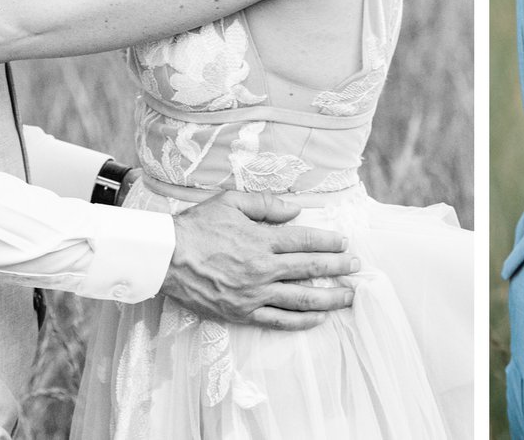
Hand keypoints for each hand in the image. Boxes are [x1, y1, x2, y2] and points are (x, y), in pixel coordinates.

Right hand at [161, 191, 358, 330]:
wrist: (167, 257)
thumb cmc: (196, 226)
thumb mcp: (230, 202)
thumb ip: (266, 205)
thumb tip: (295, 211)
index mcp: (261, 239)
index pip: (305, 241)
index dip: (329, 242)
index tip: (344, 243)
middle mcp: (263, 268)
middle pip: (311, 269)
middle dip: (338, 268)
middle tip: (356, 268)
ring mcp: (254, 294)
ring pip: (301, 298)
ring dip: (330, 297)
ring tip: (348, 296)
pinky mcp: (242, 312)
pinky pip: (279, 320)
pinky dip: (302, 320)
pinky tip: (318, 318)